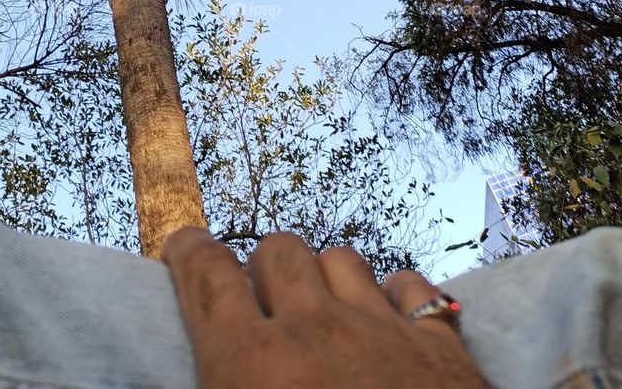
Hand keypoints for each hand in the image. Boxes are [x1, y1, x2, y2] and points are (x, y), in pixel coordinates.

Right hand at [162, 228, 488, 388]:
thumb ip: (223, 388)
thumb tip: (219, 377)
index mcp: (252, 365)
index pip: (208, 275)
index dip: (189, 251)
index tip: (183, 246)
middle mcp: (313, 330)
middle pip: (276, 251)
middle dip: (264, 270)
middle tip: (263, 303)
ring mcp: (380, 329)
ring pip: (340, 258)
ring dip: (324, 279)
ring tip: (322, 311)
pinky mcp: (438, 343)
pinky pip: (408, 285)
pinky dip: (394, 296)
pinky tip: (389, 321)